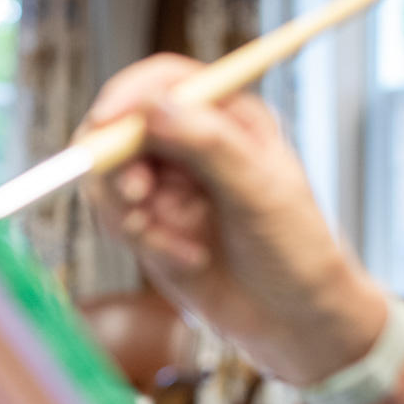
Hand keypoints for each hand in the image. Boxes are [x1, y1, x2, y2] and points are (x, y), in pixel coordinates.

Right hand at [79, 54, 387, 384]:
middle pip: (120, 126)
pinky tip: (186, 258)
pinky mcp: (148, 222)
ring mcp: (166, 184)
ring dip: (129, 211)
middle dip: (118, 163)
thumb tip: (153, 107)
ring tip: (170, 240)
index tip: (106, 123)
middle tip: (136, 197)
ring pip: (108, 175)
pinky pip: (114, 218)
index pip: (163, 82)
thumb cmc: (296, 249)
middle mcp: (189, 143)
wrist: (294, 321)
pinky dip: (141, 240)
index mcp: (226, 117)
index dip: (129, 96)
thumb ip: (208, 143)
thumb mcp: (261, 191)